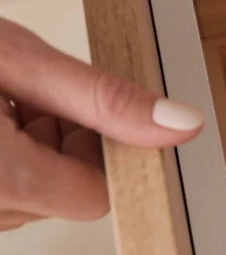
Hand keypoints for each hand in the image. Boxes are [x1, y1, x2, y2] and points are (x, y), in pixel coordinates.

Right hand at [0, 18, 203, 230]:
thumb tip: (180, 123)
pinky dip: (13, 152)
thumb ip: (102, 96)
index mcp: (0, 181)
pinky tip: (1, 111)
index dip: (111, 150)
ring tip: (13, 98)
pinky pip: (4, 186)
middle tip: (48, 93)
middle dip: (73, 140)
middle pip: (67, 191)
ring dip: (41, 144)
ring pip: (36, 188)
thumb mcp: (18, 59)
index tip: (110, 112)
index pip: (98, 195)